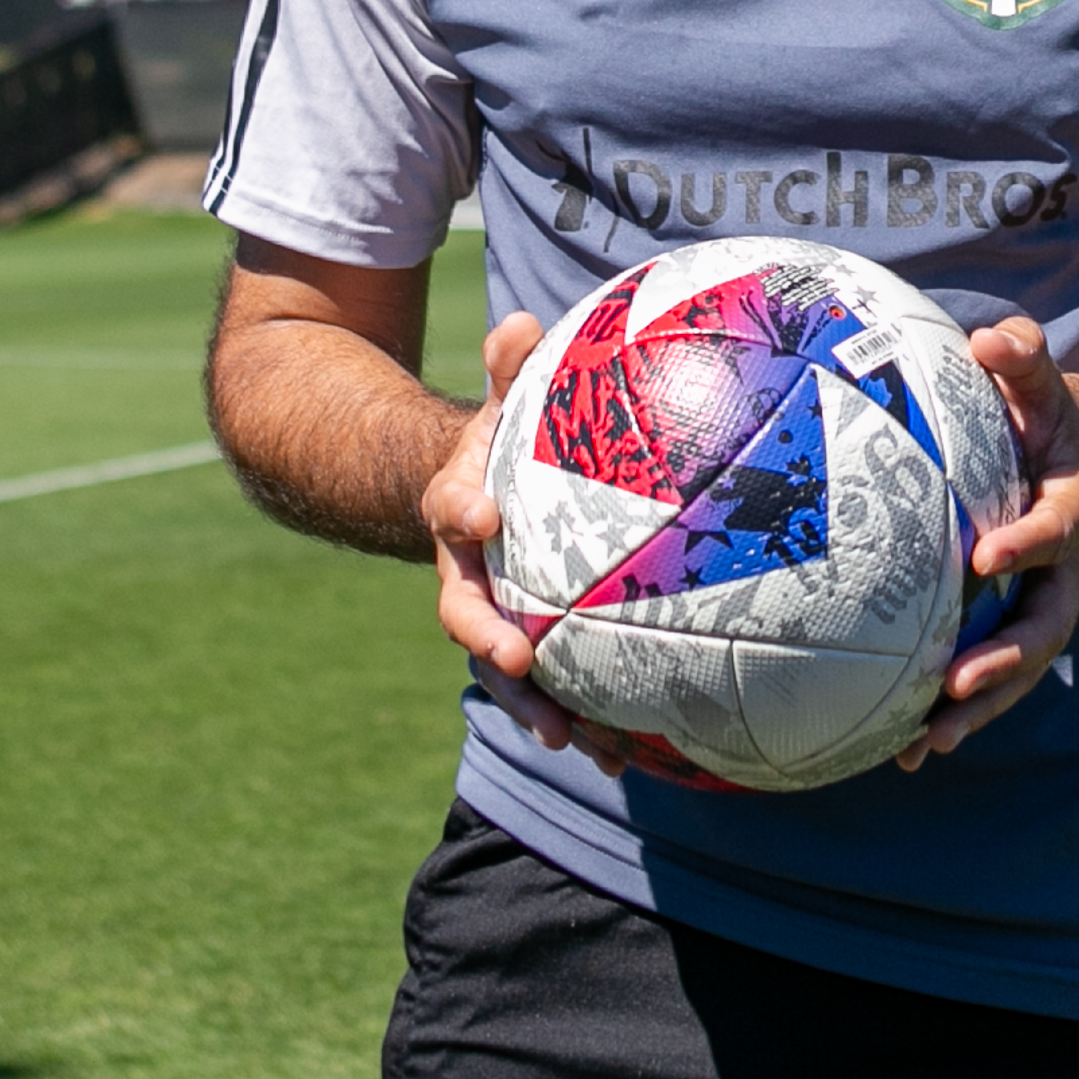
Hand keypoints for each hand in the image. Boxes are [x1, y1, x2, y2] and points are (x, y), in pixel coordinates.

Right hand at [425, 312, 631, 777]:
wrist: (483, 498)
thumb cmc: (506, 440)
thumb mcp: (504, 398)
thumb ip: (510, 367)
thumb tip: (521, 322)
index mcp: (459, 508)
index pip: (449, 509)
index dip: (461, 514)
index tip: (483, 518)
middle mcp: (468, 573)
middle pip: (466, 614)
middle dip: (489, 642)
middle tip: (520, 662)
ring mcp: (496, 616)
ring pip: (507, 669)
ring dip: (537, 706)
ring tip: (575, 741)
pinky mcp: (530, 648)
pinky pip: (553, 690)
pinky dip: (583, 721)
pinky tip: (628, 755)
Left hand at [899, 318, 1078, 770]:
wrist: (1059, 452)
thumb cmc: (1034, 409)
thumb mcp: (1036, 376)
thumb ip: (1021, 355)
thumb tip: (989, 339)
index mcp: (1076, 504)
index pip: (1056, 528)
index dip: (1027, 544)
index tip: (983, 557)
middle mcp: (1069, 568)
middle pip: (1048, 624)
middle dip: (1005, 659)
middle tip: (956, 684)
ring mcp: (1044, 605)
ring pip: (1020, 667)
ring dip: (978, 707)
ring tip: (926, 742)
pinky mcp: (1013, 629)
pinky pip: (990, 680)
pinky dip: (954, 716)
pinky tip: (902, 751)